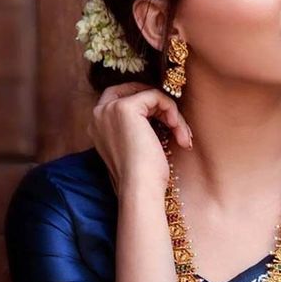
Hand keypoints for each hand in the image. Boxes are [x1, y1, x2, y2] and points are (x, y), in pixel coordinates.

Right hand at [86, 81, 192, 199]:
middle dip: (159, 105)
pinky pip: (156, 96)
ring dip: (171, 114)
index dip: (146, 102)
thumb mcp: (135, 147)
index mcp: (97, 125)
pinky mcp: (126, 107)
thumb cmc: (142, 178)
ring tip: (183, 136)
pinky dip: (172, 110)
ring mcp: (110, 108)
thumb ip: (137, 128)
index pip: (121, 97)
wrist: (139, 189)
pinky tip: (177, 129)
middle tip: (176, 124)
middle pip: (134, 91)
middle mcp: (99, 113)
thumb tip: (163, 112)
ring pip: (149, 96)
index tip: (166, 119)